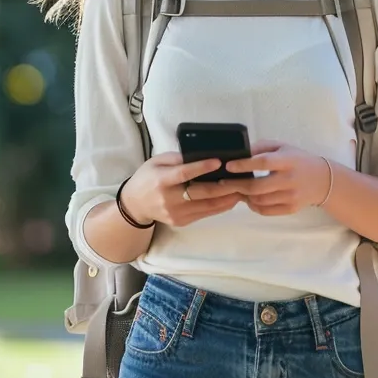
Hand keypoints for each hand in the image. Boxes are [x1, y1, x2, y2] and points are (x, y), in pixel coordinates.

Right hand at [121, 153, 243, 227]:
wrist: (135, 205)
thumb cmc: (148, 178)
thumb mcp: (157, 162)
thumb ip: (178, 159)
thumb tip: (202, 155)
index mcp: (162, 180)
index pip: (185, 174)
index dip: (202, 168)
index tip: (219, 162)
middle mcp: (169, 199)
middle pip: (202, 193)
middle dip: (224, 187)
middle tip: (241, 178)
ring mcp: (176, 213)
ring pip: (207, 206)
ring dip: (227, 198)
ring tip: (242, 188)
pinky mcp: (182, 221)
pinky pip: (205, 214)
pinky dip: (220, 206)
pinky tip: (231, 198)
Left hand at [219, 142, 333, 216]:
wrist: (322, 180)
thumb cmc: (298, 160)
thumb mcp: (283, 147)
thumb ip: (262, 147)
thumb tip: (240, 153)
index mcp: (288, 161)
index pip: (263, 163)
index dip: (244, 165)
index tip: (228, 166)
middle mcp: (290, 180)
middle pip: (258, 187)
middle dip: (237, 185)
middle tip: (223, 182)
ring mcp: (291, 196)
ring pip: (259, 200)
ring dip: (244, 196)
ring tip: (236, 189)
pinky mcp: (291, 209)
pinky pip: (266, 211)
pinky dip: (254, 206)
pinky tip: (249, 199)